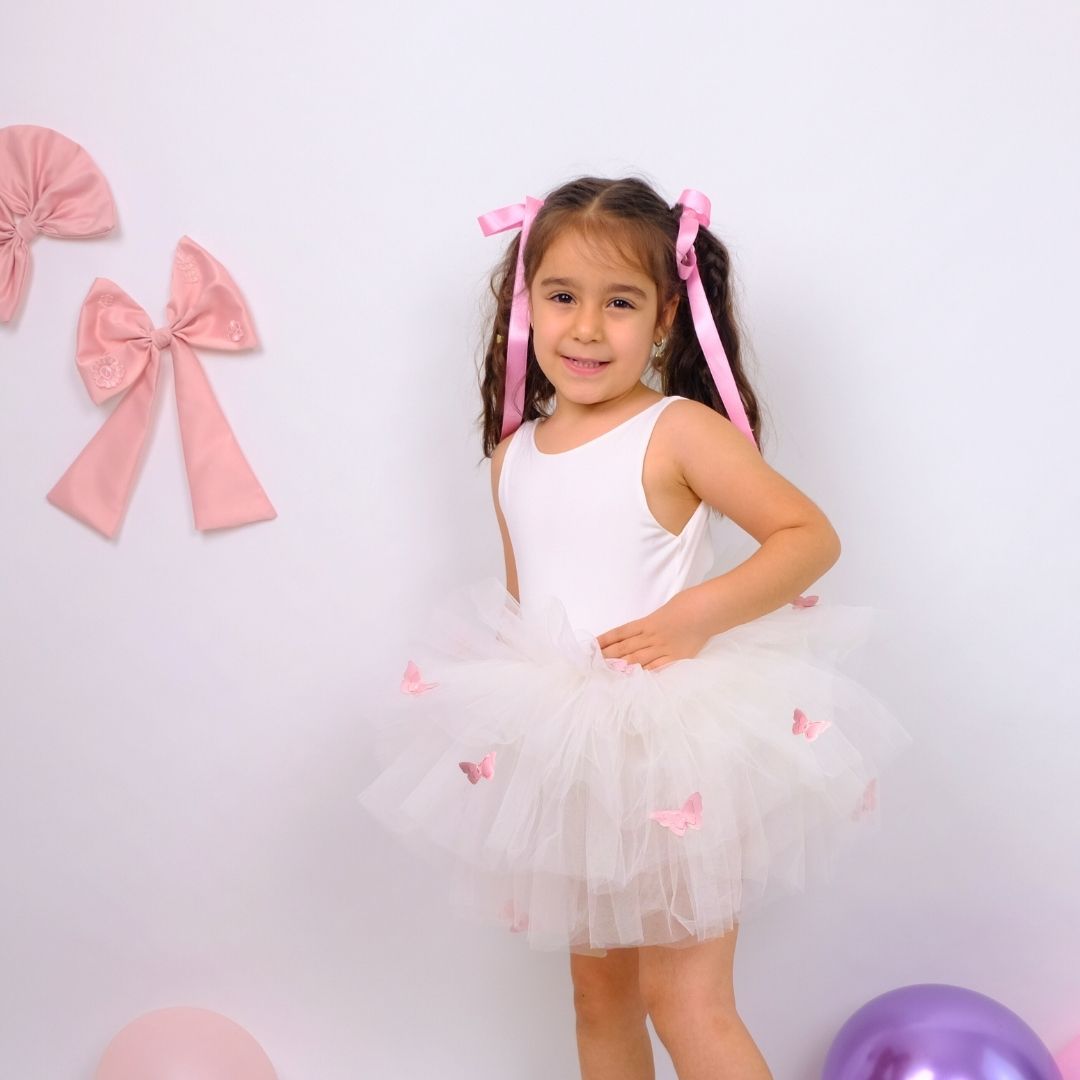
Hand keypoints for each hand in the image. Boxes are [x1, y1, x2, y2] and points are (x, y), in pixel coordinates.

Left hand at [595, 589, 714, 672]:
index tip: (592, 645)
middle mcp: (651, 636)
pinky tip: (634, 679)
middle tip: (593, 663)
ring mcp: (663, 647)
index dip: (606, 639)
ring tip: (606, 672)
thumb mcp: (663, 610)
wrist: (706, 609)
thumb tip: (639, 632)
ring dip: (621, 666)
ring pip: (637, 659)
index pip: (621, 631)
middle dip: (608, 655)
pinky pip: (657, 667)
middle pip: (625, 647)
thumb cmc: (687, 604)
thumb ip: (650, 623)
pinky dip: (645, 673)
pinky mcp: (675, 657)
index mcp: (647, 622)